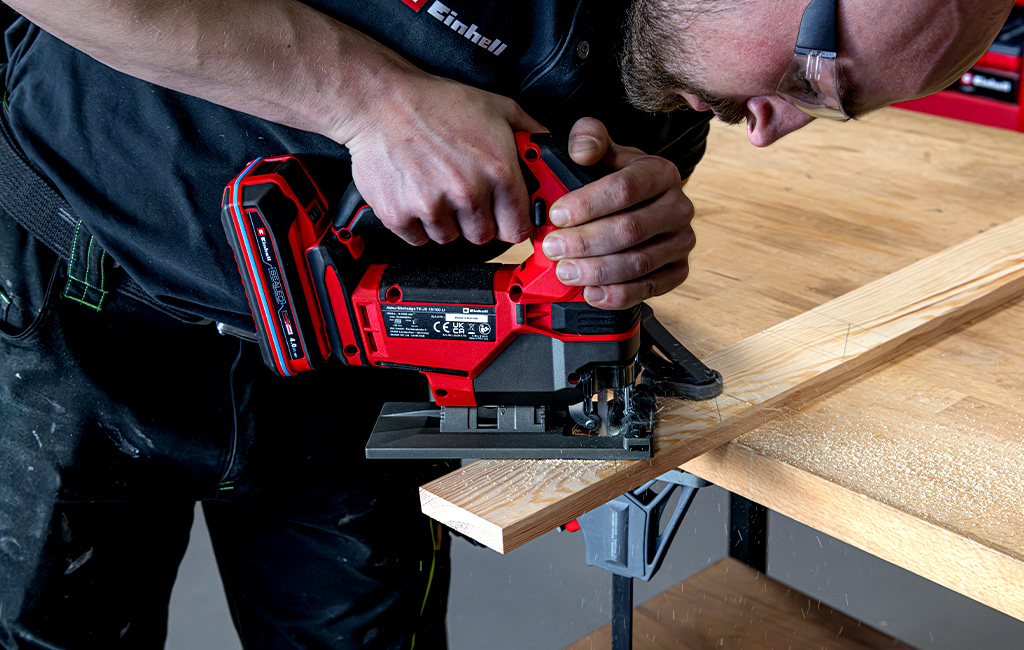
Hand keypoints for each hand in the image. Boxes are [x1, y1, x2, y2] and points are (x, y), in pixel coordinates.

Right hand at [344, 68, 545, 245]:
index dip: (510, 223)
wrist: (379, 101)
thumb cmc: (435, 102)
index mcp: (497, 171)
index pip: (518, 228)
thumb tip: (549, 148)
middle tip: (462, 193)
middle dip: (476, 220)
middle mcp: (467, 192)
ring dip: (445, 221)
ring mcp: (431, 206)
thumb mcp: (496, 107)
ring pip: (449, 238)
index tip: (503, 218)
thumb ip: (530, 131)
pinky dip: (416, 223)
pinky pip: (418, 238)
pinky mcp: (399, 214)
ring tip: (435, 187)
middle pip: (483, 237)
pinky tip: (415, 194)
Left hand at [540, 118, 695, 308]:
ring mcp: (681, 241)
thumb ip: (588, 138)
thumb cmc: (617, 178)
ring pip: (638, 263)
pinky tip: (591, 292)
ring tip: (565, 271)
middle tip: (553, 248)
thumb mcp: (603, 151)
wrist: (643, 204)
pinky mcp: (678, 270)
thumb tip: (581, 150)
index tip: (557, 214)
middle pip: (630, 229)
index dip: (588, 204)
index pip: (625, 188)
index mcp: (660, 172)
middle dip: (585, 242)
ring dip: (596, 271)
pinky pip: (650, 288)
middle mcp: (678, 207)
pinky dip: (618, 295)